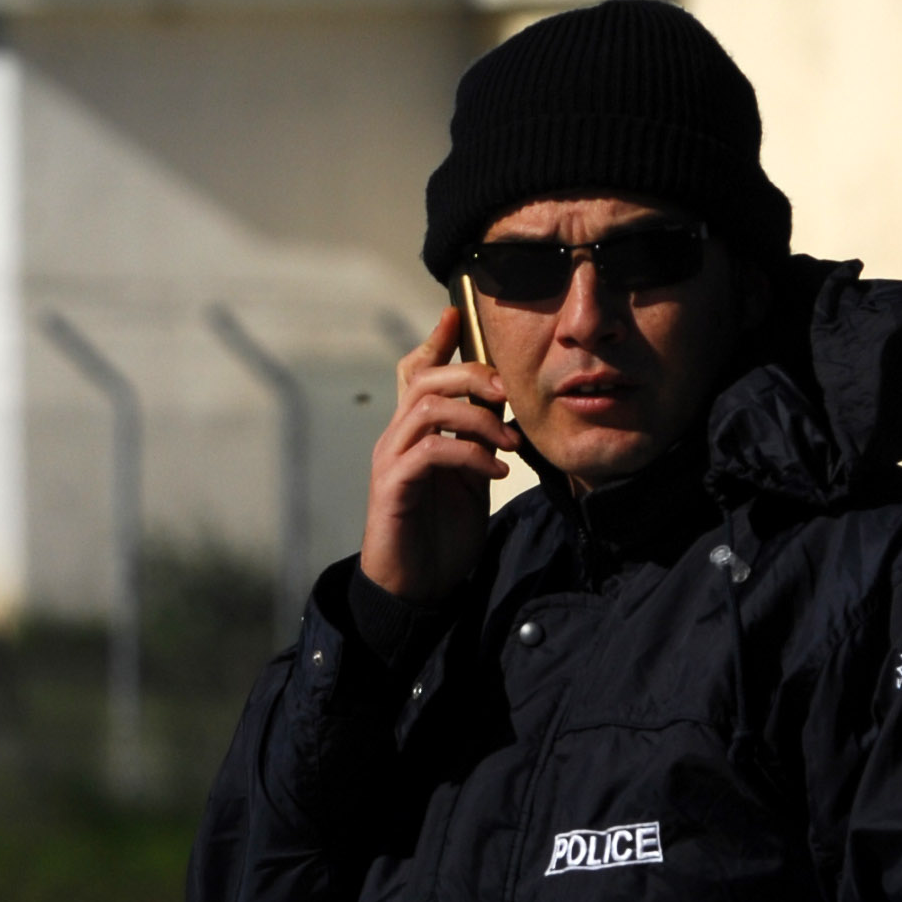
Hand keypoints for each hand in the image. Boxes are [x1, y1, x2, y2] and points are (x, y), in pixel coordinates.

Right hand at [356, 307, 519, 608]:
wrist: (416, 587)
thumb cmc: (440, 533)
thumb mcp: (469, 476)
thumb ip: (477, 439)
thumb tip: (502, 406)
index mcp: (414, 433)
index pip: (415, 373)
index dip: (435, 341)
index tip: (457, 314)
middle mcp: (396, 439)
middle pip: (424, 381)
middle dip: (471, 375)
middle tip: (507, 394)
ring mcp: (391, 461)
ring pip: (427, 409)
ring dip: (478, 419)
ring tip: (510, 442)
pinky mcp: (393, 488)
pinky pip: (430, 452)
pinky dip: (470, 454)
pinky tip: (497, 470)